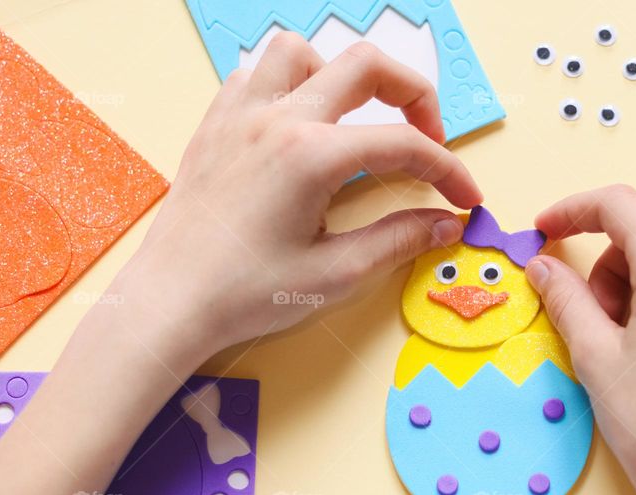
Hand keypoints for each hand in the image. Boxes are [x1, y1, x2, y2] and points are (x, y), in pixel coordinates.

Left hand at [113, 34, 480, 362]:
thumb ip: (398, 240)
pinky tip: (300, 126)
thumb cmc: (245, 294)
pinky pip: (257, 73)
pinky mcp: (216, 124)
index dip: (448, 170)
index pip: (403, 145)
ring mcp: (240, 115)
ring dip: (343, 76)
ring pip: (303, 52)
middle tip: (427, 140)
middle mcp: (276, 119)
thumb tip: (445, 224)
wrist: (170, 302)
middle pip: (365, 65)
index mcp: (310, 156)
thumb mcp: (333, 274)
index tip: (466, 199)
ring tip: (356, 122)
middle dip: (414, 96)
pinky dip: (291, 85)